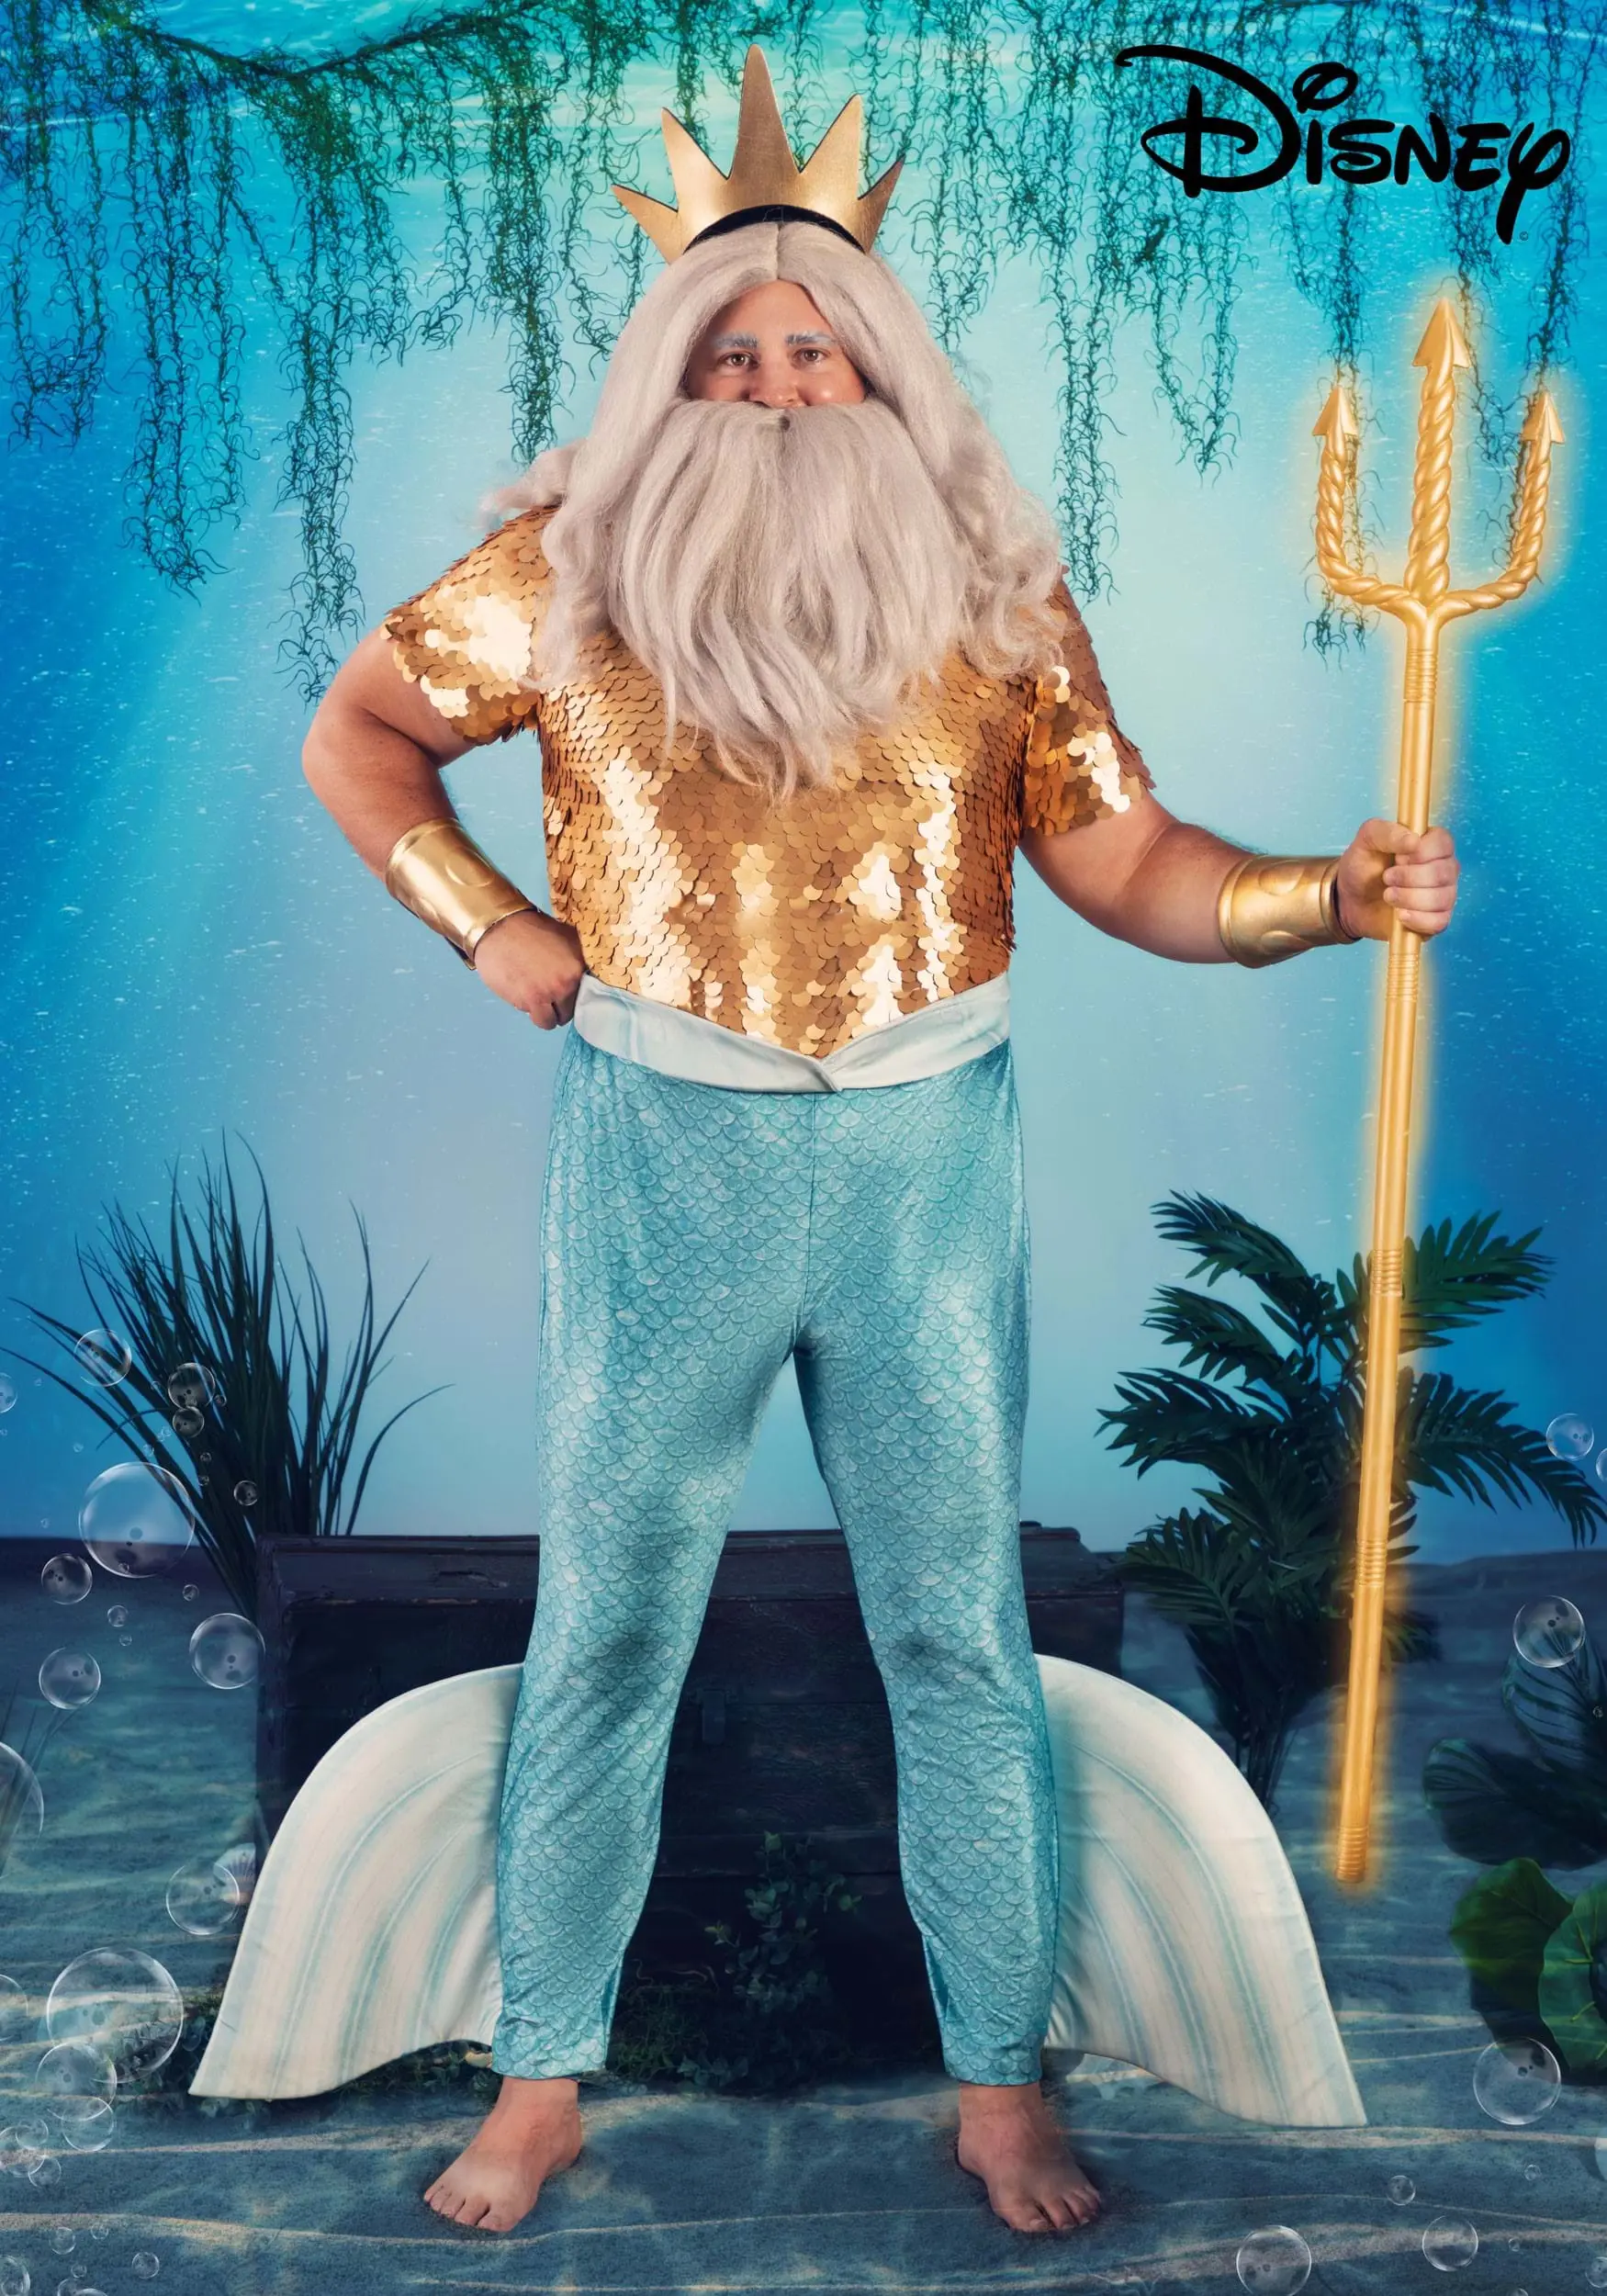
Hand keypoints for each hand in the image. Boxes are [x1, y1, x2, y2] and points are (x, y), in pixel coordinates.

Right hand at [472, 908, 584, 1027]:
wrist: (499, 928)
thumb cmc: (529, 929)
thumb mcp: (565, 935)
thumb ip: (577, 956)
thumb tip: (583, 972)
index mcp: (579, 967)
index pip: (584, 997)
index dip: (573, 995)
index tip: (564, 993)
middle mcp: (568, 983)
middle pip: (569, 1012)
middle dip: (559, 1006)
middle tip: (548, 996)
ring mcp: (549, 994)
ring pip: (552, 1021)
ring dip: (546, 1015)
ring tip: (537, 1001)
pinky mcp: (530, 1001)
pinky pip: (537, 1018)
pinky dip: (531, 1012)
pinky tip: (524, 997)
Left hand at [1335, 819, 1459, 940]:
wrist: (1350, 900)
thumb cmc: (1363, 866)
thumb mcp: (1366, 840)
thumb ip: (1386, 832)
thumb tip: (1414, 840)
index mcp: (1433, 844)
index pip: (1443, 843)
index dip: (1420, 853)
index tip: (1397, 857)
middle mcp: (1444, 868)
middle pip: (1443, 873)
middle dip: (1408, 877)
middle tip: (1386, 878)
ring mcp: (1443, 895)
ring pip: (1441, 898)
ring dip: (1408, 898)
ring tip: (1388, 895)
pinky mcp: (1436, 919)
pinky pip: (1439, 922)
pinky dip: (1416, 919)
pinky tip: (1399, 915)